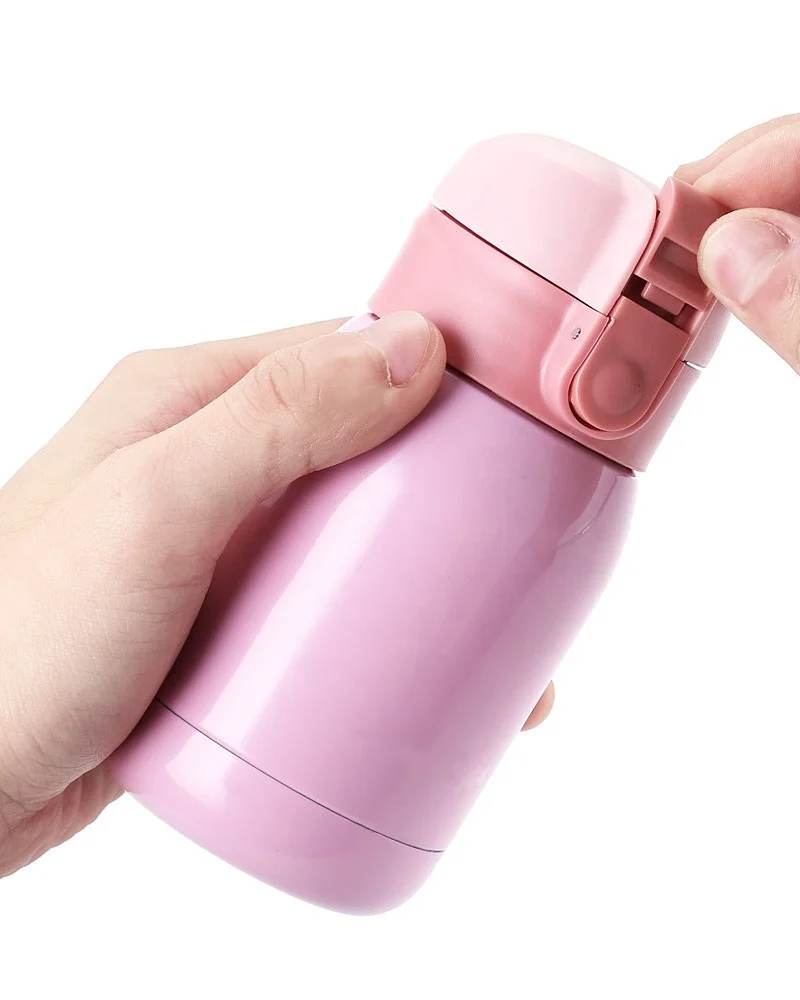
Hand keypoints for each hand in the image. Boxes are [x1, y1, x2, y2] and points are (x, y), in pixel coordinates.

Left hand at [0, 311, 553, 876]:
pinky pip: (329, 602)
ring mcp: (223, 544)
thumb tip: (418, 349)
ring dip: (432, 572)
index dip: (444, 382)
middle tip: (524, 561)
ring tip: (501, 640)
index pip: (349, 355)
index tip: (522, 431)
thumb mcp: (156, 510)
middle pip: (370, 451)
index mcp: (194, 398)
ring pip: (358, 533)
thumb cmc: (22, 645)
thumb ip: (278, 419)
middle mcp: (213, 460)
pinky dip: (388, 624)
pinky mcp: (228, 621)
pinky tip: (428, 670)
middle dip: (454, 494)